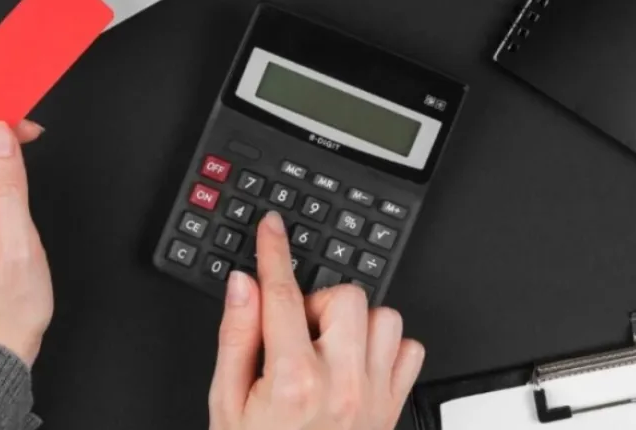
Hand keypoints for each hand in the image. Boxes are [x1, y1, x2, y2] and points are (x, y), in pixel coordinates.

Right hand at [209, 212, 424, 429]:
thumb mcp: (225, 402)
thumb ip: (236, 337)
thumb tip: (243, 285)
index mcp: (292, 380)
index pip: (282, 294)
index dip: (274, 252)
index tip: (272, 227)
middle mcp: (342, 385)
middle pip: (346, 297)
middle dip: (317, 302)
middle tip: (294, 329)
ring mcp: (374, 397)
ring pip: (385, 317)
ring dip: (354, 322)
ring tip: (325, 346)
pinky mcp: (393, 407)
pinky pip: (410, 349)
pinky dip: (386, 347)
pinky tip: (356, 362)